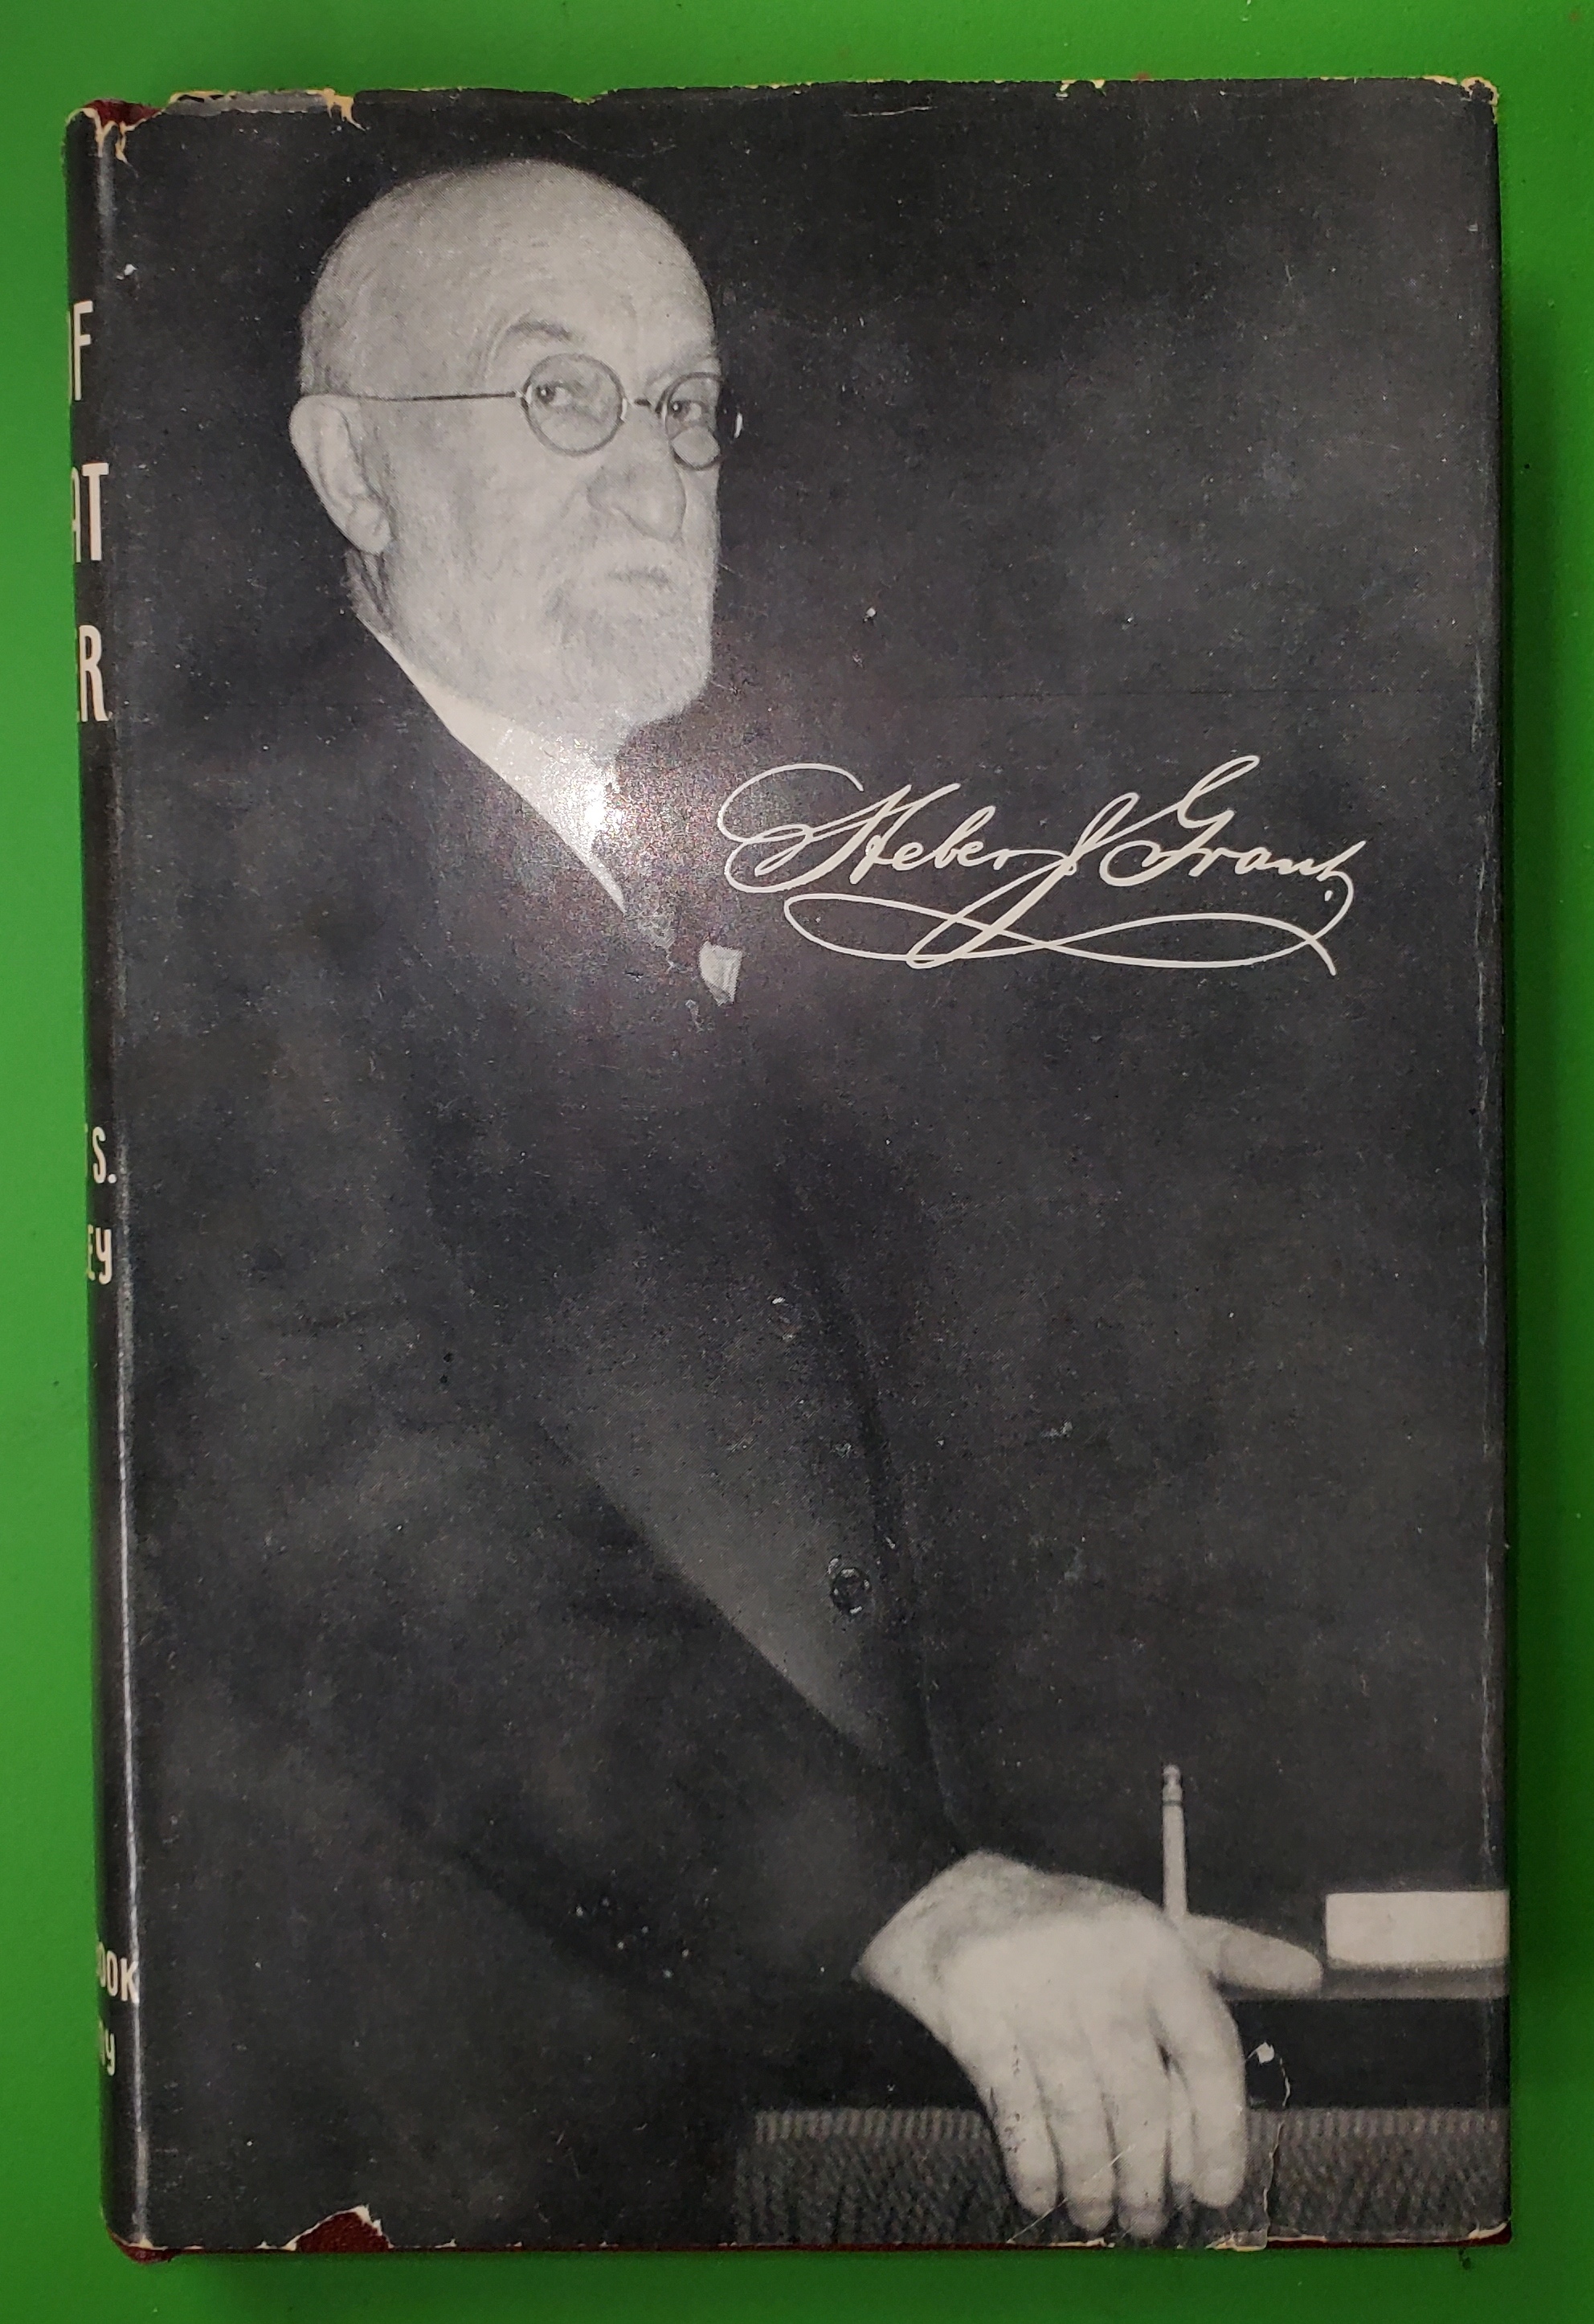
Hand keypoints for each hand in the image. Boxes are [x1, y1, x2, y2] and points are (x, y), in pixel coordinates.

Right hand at [856, 1851, 1320, 2238]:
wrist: (949, 1896)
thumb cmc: (1072, 1924)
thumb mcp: (1154, 1923)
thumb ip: (1232, 1953)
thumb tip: (1312, 1975)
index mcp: (1154, 1947)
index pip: (1208, 2052)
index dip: (1219, 2133)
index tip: (1217, 2191)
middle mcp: (1101, 1973)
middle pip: (1143, 2104)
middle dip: (1151, 2180)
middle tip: (1152, 2221)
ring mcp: (1036, 1997)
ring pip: (1083, 2121)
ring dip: (1095, 2187)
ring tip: (1098, 2214)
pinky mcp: (978, 2022)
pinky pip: (1019, 2118)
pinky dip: (1035, 2170)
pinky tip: (1043, 2195)